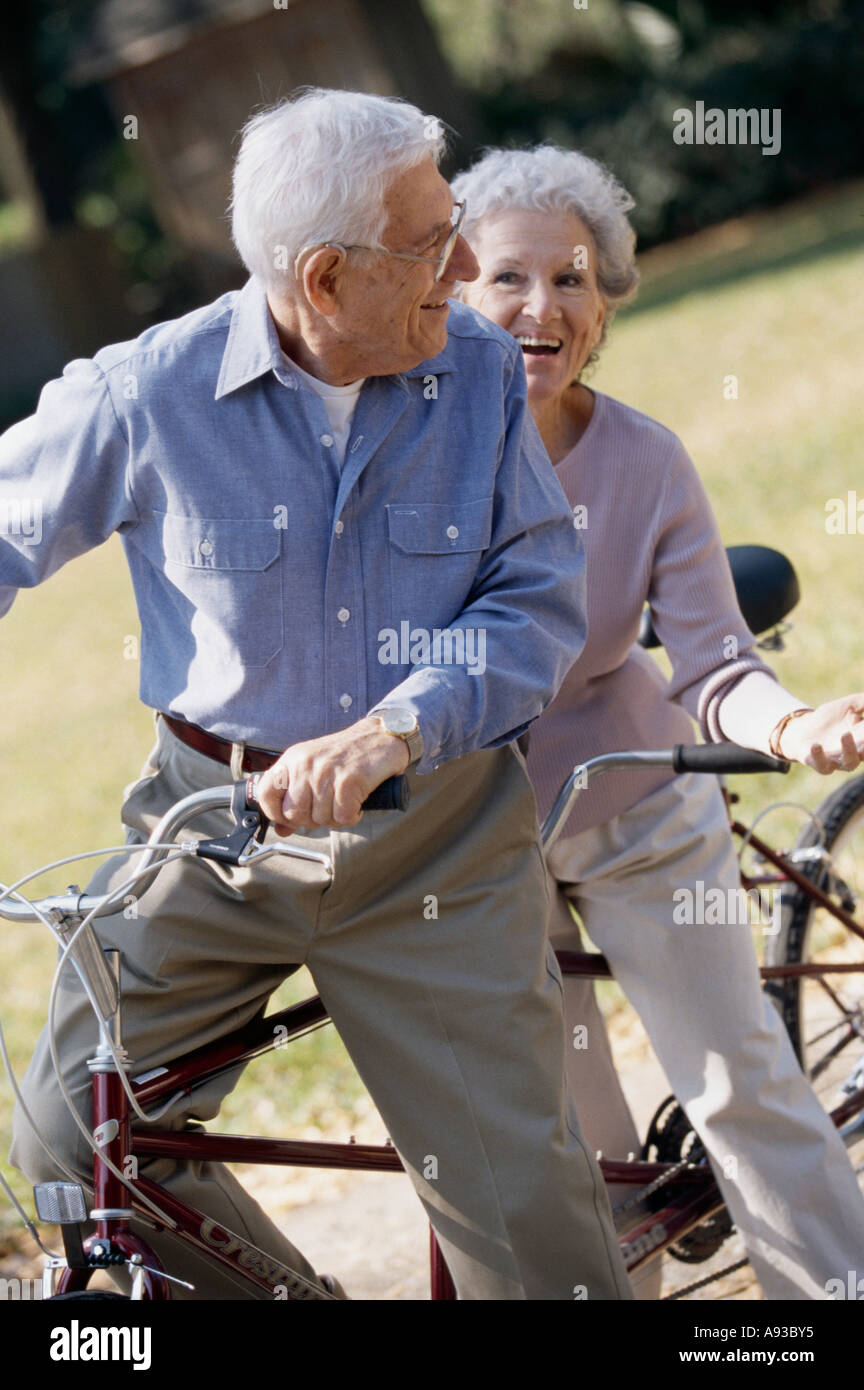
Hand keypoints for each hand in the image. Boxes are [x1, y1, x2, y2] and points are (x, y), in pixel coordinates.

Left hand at [256, 717, 409, 834]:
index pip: (265, 793)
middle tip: (328, 809)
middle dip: (312, 820)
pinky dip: (352, 816)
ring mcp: (326, 772)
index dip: (274, 813)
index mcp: (292, 760)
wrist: (380, 736)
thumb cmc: (348, 754)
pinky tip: (356, 804)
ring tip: (345, 802)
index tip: (288, 820)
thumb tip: (281, 829)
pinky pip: (342, 817)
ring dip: (336, 818)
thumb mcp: (313, 768)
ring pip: (320, 819)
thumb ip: (294, 797)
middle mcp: (305, 765)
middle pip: (294, 813)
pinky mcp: (348, 781)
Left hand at [777, 693, 863, 772]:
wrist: (802, 729)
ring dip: (849, 750)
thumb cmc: (829, 718)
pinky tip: (816, 745)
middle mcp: (854, 753)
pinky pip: (822, 766)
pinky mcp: (818, 763)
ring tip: (845, 735)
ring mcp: (837, 760)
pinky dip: (819, 756)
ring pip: (849, 763)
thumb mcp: (848, 706)